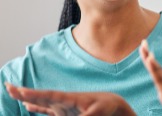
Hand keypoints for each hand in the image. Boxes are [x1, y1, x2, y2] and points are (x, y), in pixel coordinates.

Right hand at [5, 83, 135, 115]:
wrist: (113, 103)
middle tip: (9, 86)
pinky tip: (28, 107)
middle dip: (24, 93)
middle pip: (40, 96)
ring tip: (15, 94)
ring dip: (28, 99)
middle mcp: (63, 100)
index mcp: (69, 98)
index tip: (19, 90)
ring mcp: (63, 106)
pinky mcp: (65, 111)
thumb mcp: (95, 113)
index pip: (47, 95)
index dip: (33, 94)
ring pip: (41, 102)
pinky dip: (37, 108)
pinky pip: (47, 109)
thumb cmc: (105, 105)